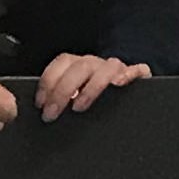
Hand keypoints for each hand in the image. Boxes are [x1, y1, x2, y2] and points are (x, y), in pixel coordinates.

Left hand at [35, 53, 150, 120]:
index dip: (48, 82)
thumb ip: (61, 101)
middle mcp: (97, 65)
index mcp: (78, 66)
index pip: (61, 64)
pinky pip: (138, 70)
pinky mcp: (138, 77)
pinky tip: (119, 85)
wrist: (126, 107)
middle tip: (52, 114)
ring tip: (79, 106)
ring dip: (91, 86)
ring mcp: (118, 70)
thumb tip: (43, 111)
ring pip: (107, 67)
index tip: (41, 103)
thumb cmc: (93, 106)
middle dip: (62, 90)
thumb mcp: (72, 101)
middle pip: (80, 67)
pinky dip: (129, 74)